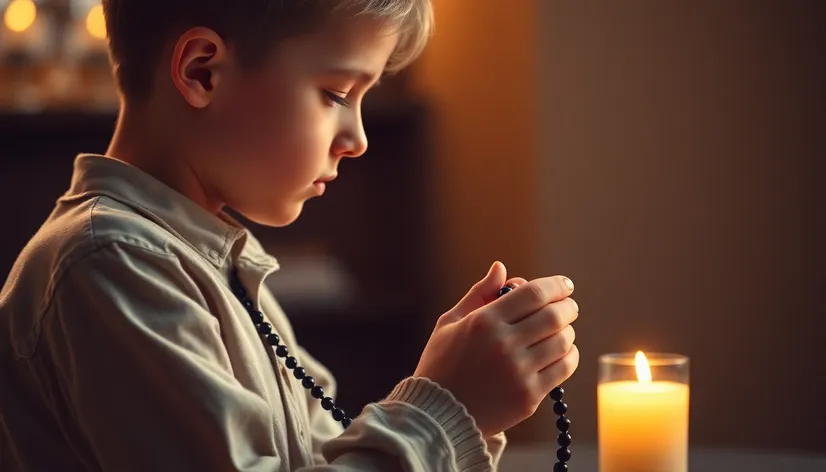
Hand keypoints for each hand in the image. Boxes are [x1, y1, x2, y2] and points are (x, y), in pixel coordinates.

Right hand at [414, 261, 579, 437]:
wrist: (438, 415)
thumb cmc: (441, 364)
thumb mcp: (450, 323)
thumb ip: (478, 293)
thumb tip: (501, 268)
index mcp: (484, 322)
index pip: (533, 294)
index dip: (555, 285)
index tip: (565, 285)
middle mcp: (504, 344)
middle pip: (554, 316)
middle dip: (568, 306)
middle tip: (569, 306)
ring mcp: (518, 372)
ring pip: (563, 341)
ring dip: (568, 331)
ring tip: (562, 330)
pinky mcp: (528, 396)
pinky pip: (564, 368)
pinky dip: (570, 355)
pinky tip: (562, 352)